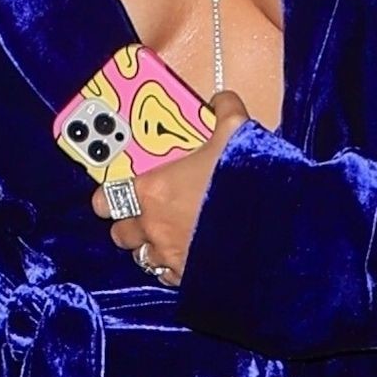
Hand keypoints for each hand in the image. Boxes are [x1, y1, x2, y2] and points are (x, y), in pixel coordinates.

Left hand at [92, 90, 249, 283]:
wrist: (272, 231)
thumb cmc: (244, 184)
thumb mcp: (236, 133)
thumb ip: (224, 111)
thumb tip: (221, 99)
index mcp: (152, 191)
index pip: (104, 200)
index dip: (107, 196)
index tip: (116, 191)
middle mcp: (153, 227)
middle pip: (120, 233)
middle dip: (128, 224)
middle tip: (145, 213)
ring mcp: (170, 256)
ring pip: (141, 258)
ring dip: (148, 246)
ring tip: (166, 234)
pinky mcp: (189, 276)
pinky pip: (167, 276)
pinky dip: (171, 267)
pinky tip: (187, 254)